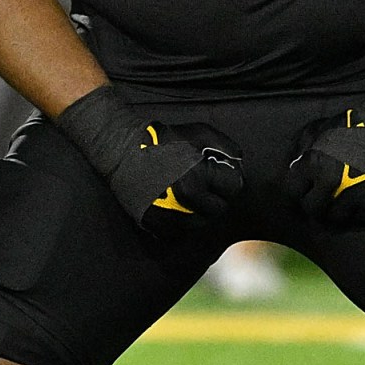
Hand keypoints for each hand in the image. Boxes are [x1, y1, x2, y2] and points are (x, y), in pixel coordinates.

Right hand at [55, 84, 243, 235]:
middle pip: (219, 209)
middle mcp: (187, 200)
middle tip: (205, 185)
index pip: (234, 188)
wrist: (123, 151)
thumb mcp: (200, 132)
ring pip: (201, 224)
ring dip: (200, 211)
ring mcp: (171, 215)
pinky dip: (181, 222)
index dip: (229, 179)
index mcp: (200, 177)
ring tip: (191, 195)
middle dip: (216, 196)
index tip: (219, 174)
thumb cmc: (164, 139)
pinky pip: (180, 232)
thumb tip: (240, 165)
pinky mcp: (156, 224)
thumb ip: (227, 147)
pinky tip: (176, 205)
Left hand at [286, 51, 364, 226]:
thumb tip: (291, 170)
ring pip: (334, 219)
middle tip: (317, 203)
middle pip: (312, 210)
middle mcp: (332, 182)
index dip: (294, 195)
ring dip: (332, 214)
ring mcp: (354, 194)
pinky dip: (354, 216)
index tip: (299, 195)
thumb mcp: (319, 128)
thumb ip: (300, 149)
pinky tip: (354, 206)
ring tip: (335, 206)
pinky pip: (358, 220)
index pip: (292, 193)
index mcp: (314, 163)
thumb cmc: (353, 124)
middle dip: (312, 206)